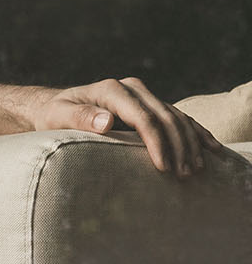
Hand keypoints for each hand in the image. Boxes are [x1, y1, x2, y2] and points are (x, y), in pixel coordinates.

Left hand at [26, 78, 224, 177]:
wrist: (55, 106)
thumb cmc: (53, 114)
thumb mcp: (59, 115)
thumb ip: (80, 117)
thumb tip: (107, 121)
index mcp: (113, 90)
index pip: (143, 117)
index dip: (157, 142)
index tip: (163, 167)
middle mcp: (133, 89)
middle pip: (166, 117)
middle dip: (178, 146)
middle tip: (184, 175)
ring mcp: (144, 95)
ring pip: (177, 118)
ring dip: (190, 143)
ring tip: (195, 169)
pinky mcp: (149, 105)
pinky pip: (178, 118)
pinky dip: (195, 132)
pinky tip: (210, 147)